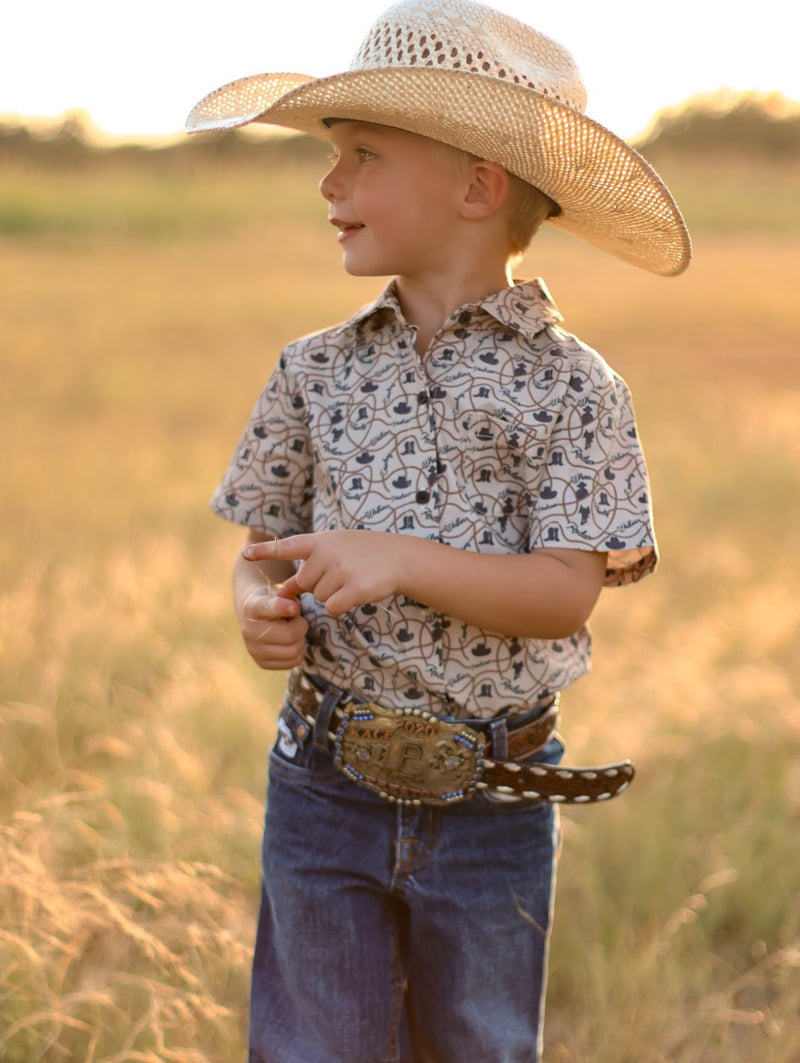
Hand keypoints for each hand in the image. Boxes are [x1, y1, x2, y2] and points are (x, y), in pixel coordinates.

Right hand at [237, 579, 308, 669]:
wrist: (253, 619)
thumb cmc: (273, 604)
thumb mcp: (279, 594)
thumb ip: (288, 598)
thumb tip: (294, 609)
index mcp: (253, 607)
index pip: (267, 608)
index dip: (282, 608)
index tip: (294, 608)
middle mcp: (249, 631)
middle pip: (289, 635)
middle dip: (301, 626)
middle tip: (297, 621)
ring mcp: (254, 650)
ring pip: (293, 651)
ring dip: (300, 640)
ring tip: (292, 632)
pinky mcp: (261, 663)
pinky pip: (293, 662)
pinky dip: (297, 653)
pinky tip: (289, 643)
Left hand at [243, 531, 405, 616]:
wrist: (400, 558)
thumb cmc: (364, 553)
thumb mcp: (336, 547)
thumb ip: (310, 563)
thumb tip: (284, 592)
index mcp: (321, 540)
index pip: (287, 546)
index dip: (265, 552)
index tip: (245, 556)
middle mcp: (328, 554)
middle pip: (305, 584)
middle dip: (320, 584)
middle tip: (342, 573)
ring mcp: (342, 571)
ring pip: (319, 597)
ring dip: (333, 594)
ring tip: (353, 579)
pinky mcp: (354, 589)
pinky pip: (332, 608)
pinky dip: (341, 606)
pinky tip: (356, 593)